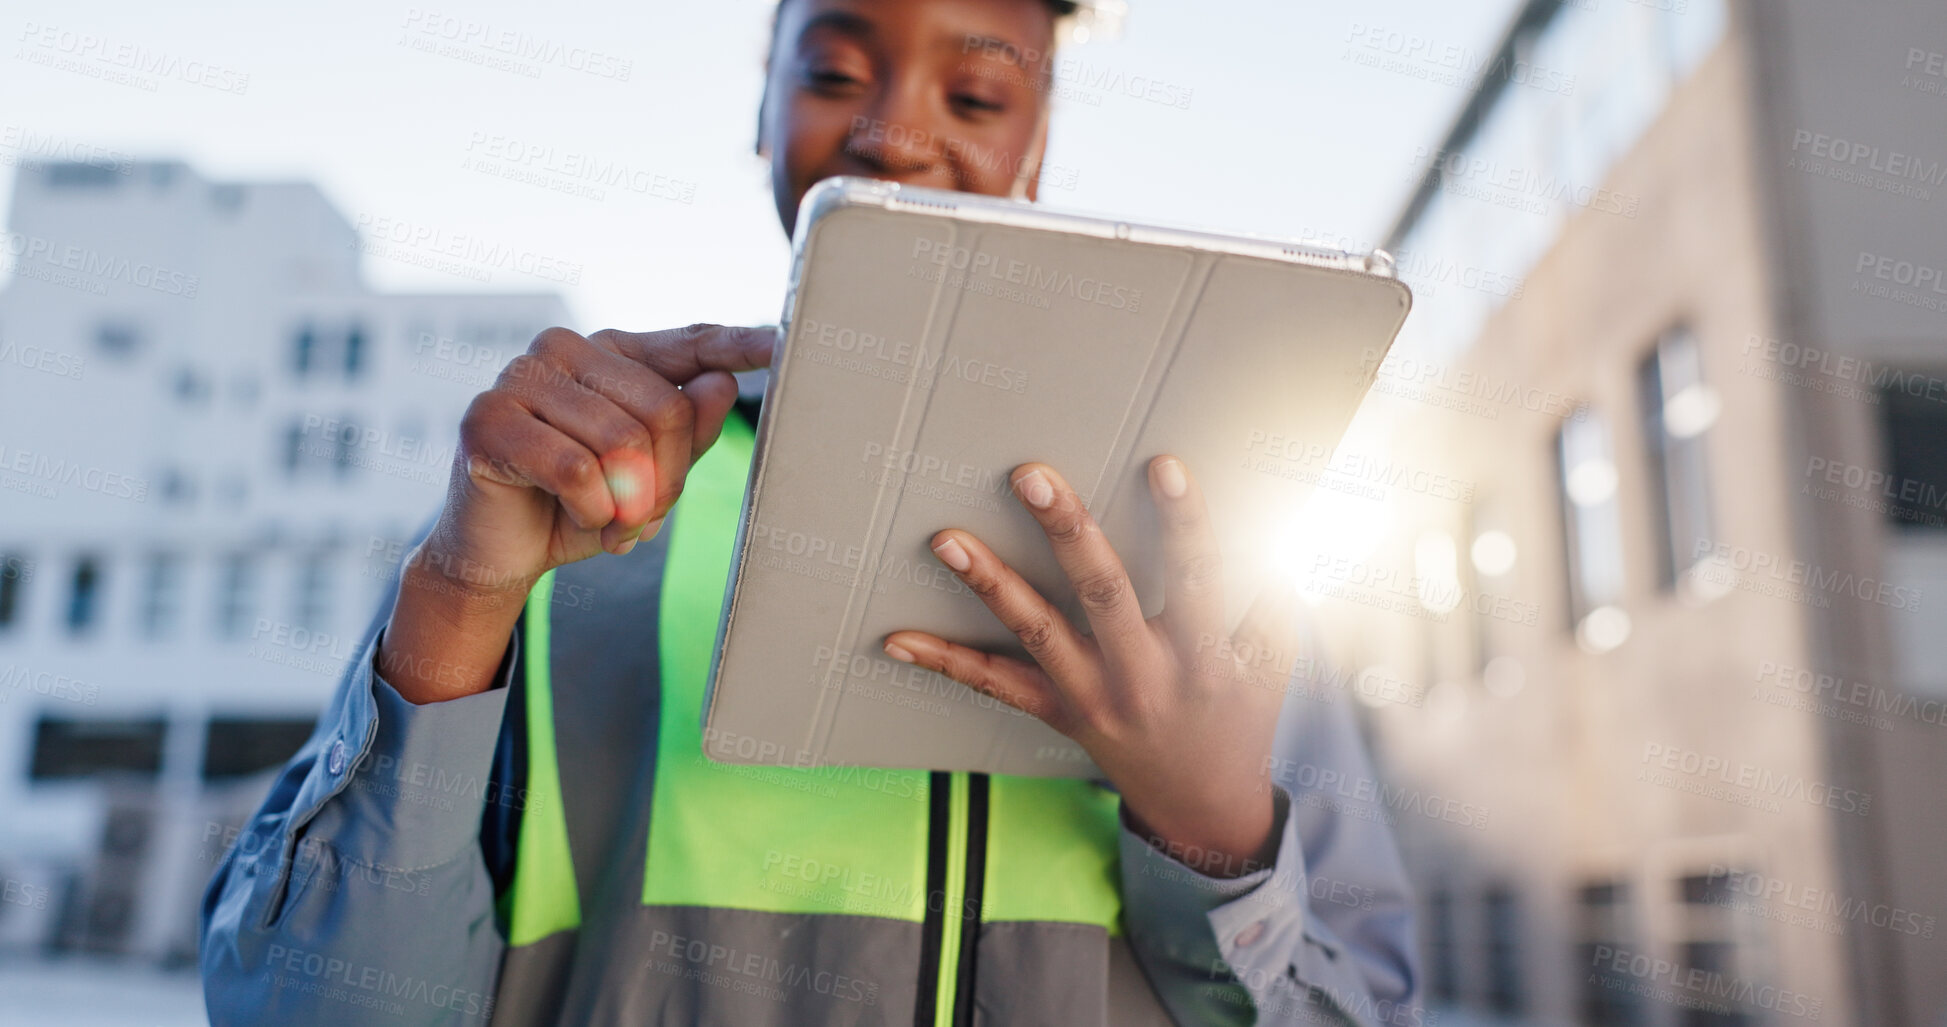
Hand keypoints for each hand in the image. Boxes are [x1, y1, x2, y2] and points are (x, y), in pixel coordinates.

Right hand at [380, 324, 775, 702]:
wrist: (499, 552)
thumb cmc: (580, 505)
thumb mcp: (652, 476)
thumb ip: (689, 432)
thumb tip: (721, 383)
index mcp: (612, 353)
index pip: (690, 341)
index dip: (740, 344)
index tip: (786, 343)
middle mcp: (564, 349)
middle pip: (666, 409)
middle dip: (667, 481)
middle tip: (644, 517)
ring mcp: (521, 376)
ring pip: (624, 442)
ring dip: (629, 505)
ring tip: (611, 523)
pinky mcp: (487, 419)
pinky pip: (577, 470)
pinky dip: (592, 512)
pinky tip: (578, 519)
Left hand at [883, 458, 1301, 876]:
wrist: (1201, 805)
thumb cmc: (1238, 712)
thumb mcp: (1272, 660)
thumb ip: (1268, 595)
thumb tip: (1266, 524)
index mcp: (1205, 657)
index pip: (1199, 578)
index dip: (1185, 523)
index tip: (1165, 466)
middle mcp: (1144, 677)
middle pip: (1104, 596)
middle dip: (1068, 532)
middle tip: (1032, 477)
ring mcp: (1094, 698)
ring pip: (1037, 636)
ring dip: (990, 585)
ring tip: (946, 540)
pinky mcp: (1057, 713)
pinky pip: (995, 686)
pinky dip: (945, 662)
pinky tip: (896, 639)